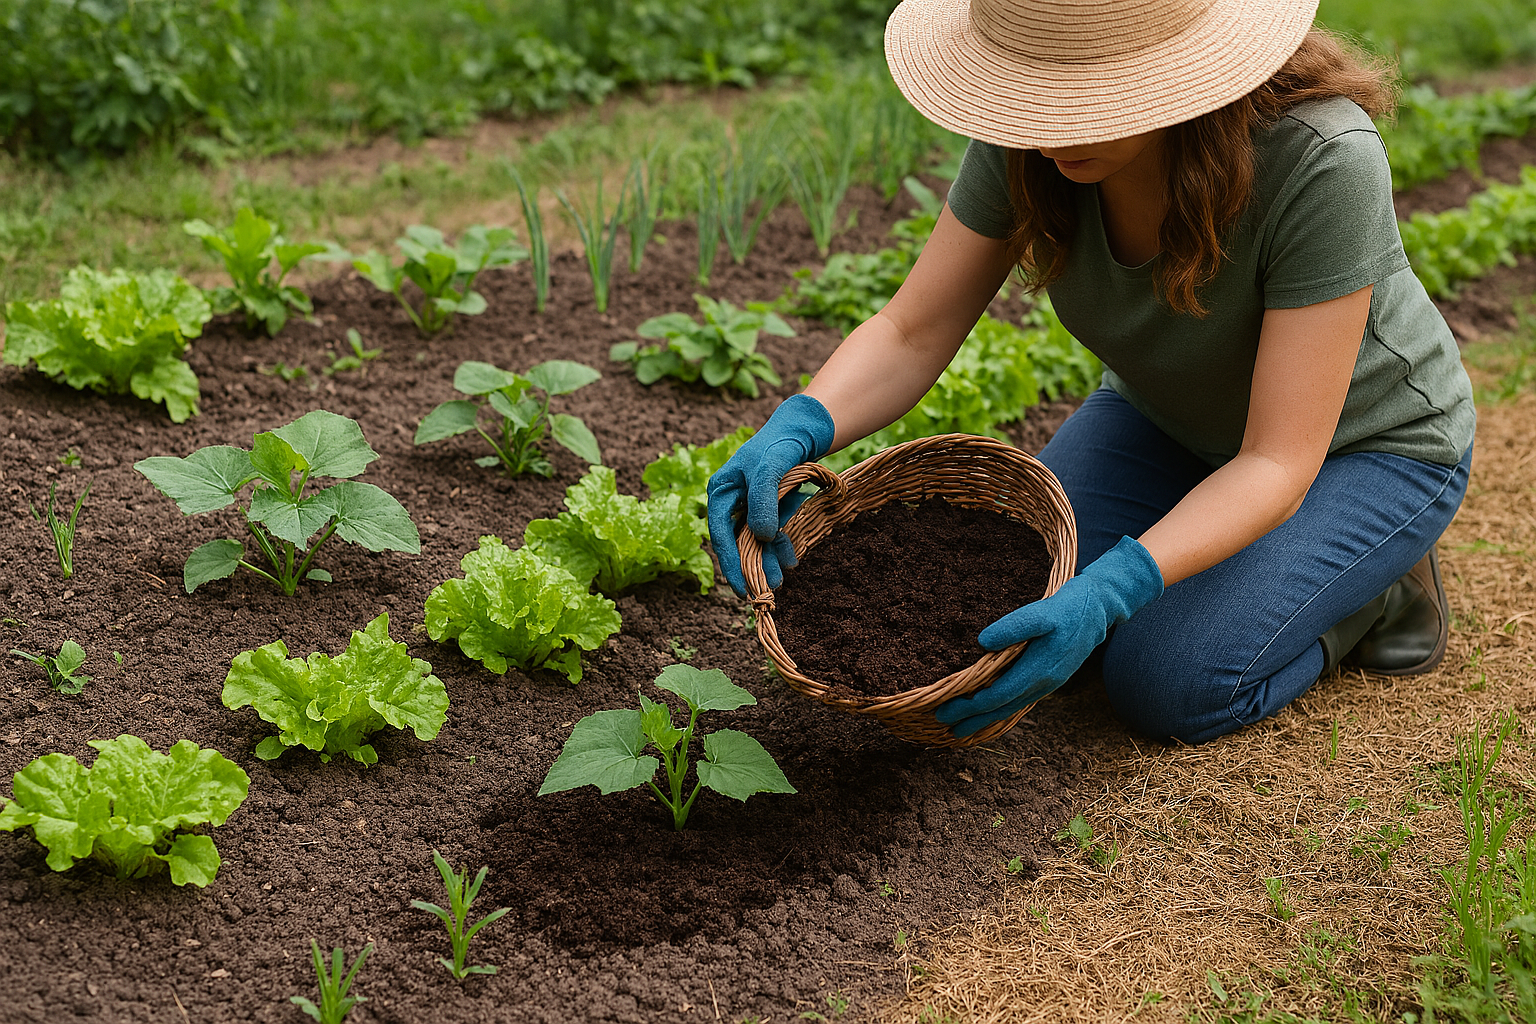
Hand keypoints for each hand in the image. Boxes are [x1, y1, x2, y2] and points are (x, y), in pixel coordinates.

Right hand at [707, 394, 835, 596]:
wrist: (803, 431)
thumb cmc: (781, 445)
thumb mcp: (770, 469)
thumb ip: (763, 501)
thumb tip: (760, 536)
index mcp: (721, 491)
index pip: (720, 534)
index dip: (730, 563)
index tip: (741, 588)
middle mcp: (731, 501)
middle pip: (738, 542)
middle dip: (753, 565)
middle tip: (768, 589)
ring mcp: (749, 506)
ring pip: (756, 541)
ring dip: (769, 558)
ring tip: (784, 575)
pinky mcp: (768, 508)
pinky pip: (771, 533)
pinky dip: (781, 545)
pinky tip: (791, 556)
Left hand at [936, 536, 1163, 737]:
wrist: (1099, 610)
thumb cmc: (1066, 609)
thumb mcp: (1039, 613)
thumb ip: (1012, 628)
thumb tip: (982, 643)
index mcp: (1037, 671)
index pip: (996, 696)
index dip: (970, 706)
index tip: (945, 710)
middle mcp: (1043, 684)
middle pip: (1001, 709)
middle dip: (972, 719)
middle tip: (943, 724)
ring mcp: (1048, 684)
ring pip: (1012, 708)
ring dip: (986, 719)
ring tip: (962, 728)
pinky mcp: (1049, 679)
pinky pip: (1021, 701)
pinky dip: (1002, 710)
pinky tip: (992, 712)